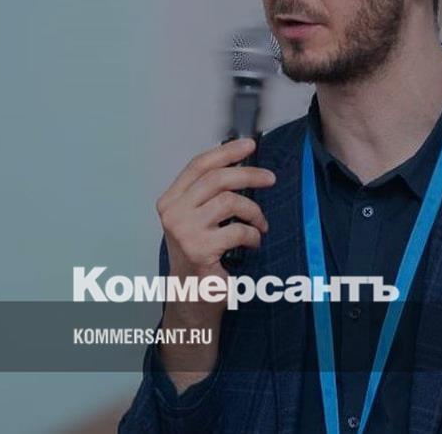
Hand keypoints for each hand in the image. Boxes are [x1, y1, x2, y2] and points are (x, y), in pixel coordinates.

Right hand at [156, 138, 274, 283]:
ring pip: (230, 201)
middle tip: (269, 178)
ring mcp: (184, 231)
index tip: (249, 146)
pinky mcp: (200, 249)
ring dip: (253, 212)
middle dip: (249, 175)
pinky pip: (238, 230)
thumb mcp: (198, 219)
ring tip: (259, 224)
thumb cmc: (199, 255)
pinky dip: (253, 235)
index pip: (198, 165)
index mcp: (171, 201)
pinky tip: (253, 243)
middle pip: (216, 179)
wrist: (192, 295)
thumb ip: (210, 195)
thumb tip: (242, 166)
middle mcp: (173, 213)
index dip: (226, 152)